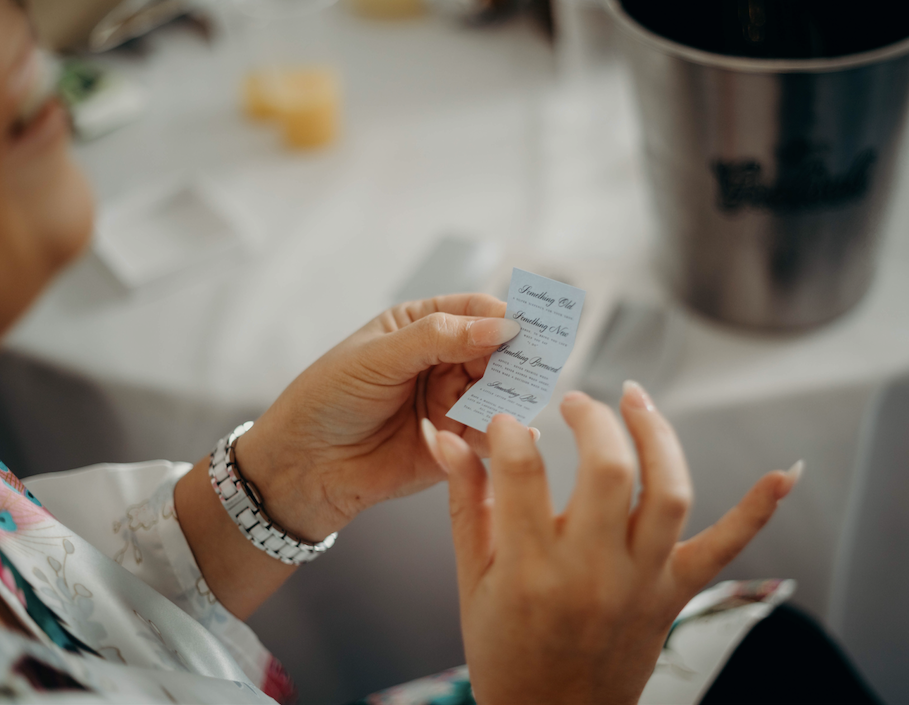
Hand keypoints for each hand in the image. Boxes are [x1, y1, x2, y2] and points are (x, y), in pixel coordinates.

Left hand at [235, 293, 521, 541]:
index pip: (475, 310)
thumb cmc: (328, 399)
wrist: (304, 466)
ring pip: (499, 392)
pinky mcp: (456, 442)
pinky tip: (517, 433)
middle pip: (497, 351)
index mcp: (421, 327)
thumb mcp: (379, 357)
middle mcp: (442, 361)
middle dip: (517, 356)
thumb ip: (439, 339)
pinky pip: (489, 434)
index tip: (527, 325)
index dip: (503, 315)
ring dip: (513, 395)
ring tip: (522, 399)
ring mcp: (452, 401)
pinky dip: (504, 434)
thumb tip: (501, 326)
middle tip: (539, 364)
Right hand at [427, 383, 800, 704]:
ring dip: (658, 434)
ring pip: (668, 491)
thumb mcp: (472, 578)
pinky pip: (726, 548)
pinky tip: (782, 473)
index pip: (521, 468)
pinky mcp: (674, 594)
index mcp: (530, 569)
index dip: (509, 429)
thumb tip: (444, 437)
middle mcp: (591, 572)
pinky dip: (759, 509)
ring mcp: (641, 583)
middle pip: (608, 468)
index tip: (507, 421)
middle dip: (591, 417)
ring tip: (635, 400)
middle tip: (574, 401)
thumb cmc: (505, 651)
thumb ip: (463, 500)